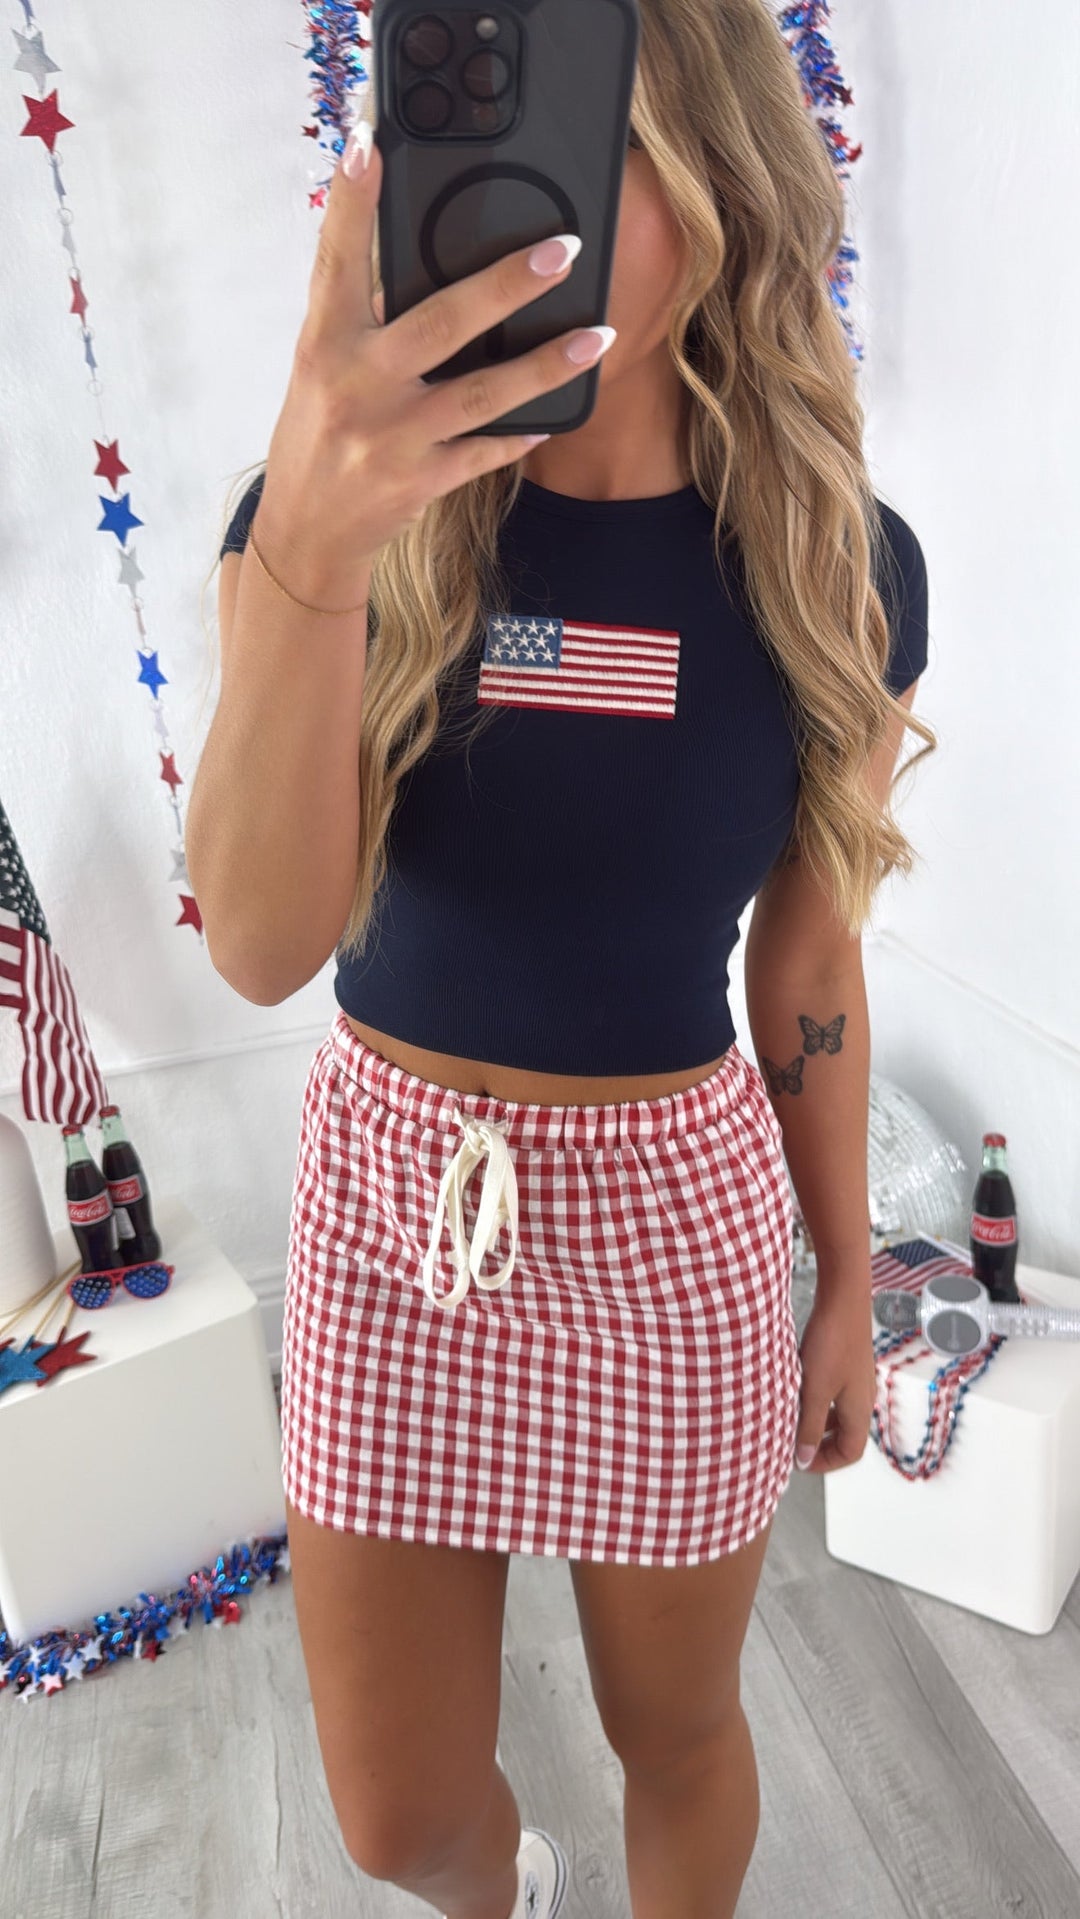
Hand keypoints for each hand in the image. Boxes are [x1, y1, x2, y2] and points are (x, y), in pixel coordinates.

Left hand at [793, 1291, 877, 1474]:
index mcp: (860, 1411)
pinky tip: (798, 1391)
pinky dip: (819, 1402)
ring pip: (840, 1415)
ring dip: (818, 1423)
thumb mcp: (815, 1391)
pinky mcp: (848, 1364)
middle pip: (847, 1436)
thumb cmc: (832, 1343)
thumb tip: (804, 1459)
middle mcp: (863, 1399)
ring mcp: (857, 1380)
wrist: (843, 1299)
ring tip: (792, 1419)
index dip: (826, 1463)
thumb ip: (810, 1426)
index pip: (850, 1453)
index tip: (799, 1462)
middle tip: (793, 1444)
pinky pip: (836, 1395)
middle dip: (821, 1445)